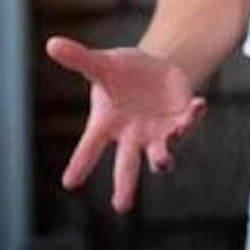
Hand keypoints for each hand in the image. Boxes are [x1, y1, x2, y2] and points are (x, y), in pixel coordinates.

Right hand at [45, 39, 207, 211]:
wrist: (154, 70)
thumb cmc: (121, 72)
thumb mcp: (102, 63)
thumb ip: (80, 59)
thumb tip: (51, 43)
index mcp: (107, 124)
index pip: (90, 147)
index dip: (79, 164)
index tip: (69, 183)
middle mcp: (131, 136)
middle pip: (126, 166)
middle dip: (124, 186)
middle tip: (121, 207)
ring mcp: (156, 134)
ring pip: (159, 155)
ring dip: (161, 159)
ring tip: (161, 161)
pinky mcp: (179, 123)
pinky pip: (187, 123)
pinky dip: (193, 116)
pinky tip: (198, 104)